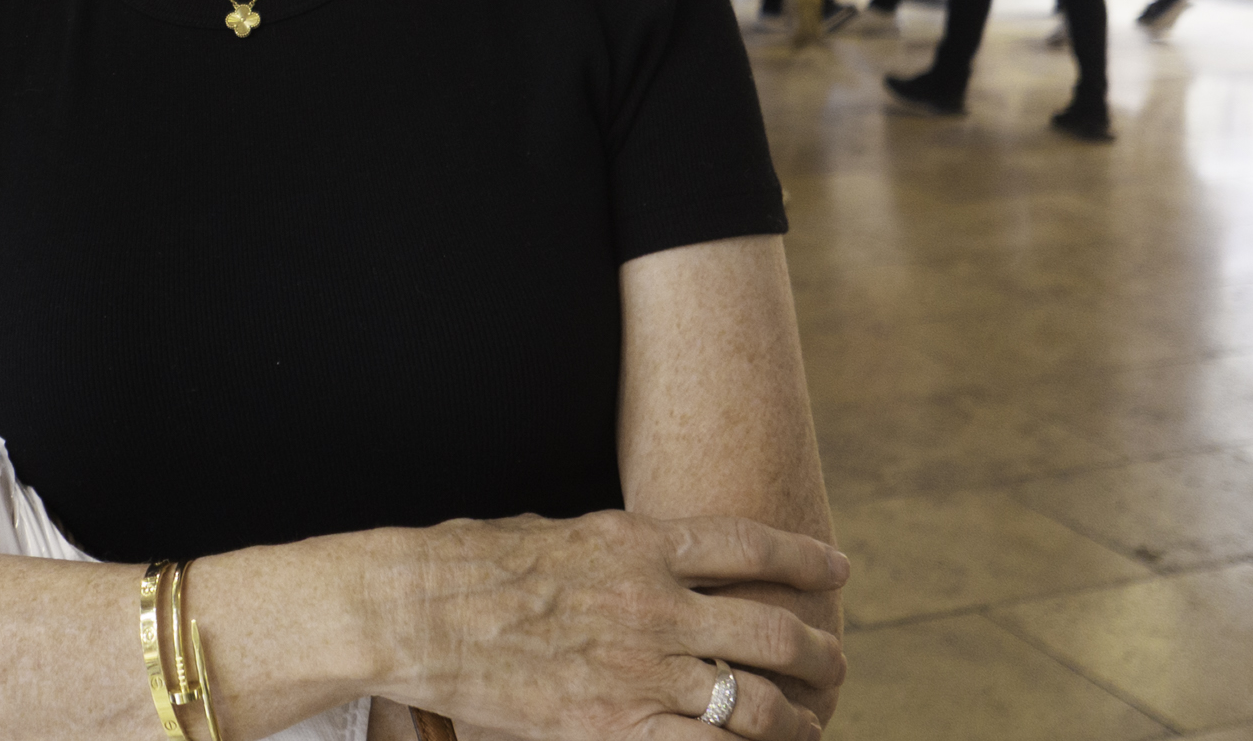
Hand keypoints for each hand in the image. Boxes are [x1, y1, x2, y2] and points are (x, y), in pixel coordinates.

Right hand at [398, 510, 846, 740]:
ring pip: (756, 701)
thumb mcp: (547, 532)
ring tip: (809, 726)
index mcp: (636, 541)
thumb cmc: (464, 565)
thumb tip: (617, 559)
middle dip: (817, 651)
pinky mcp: (615, 726)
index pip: (750, 545)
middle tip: (833, 662)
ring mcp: (640, 667)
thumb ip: (600, 550)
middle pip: (771, 628)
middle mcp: (655, 601)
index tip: (837, 570)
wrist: (415, 609)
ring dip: (795, 718)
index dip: (804, 559)